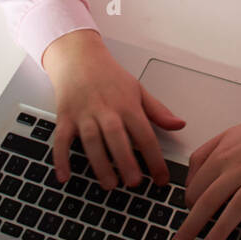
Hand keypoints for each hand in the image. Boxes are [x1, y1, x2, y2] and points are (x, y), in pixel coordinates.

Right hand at [42, 28, 186, 187]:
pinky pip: (61, 140)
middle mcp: (106, 109)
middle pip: (117, 138)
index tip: (162, 178)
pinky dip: (61, 158)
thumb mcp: (137, 89)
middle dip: (126, 162)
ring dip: (100, 164)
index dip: (155, 159)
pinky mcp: (65, 117)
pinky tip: (65, 176)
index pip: (145, 135)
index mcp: (127, 104)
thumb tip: (179, 124)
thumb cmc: (108, 74)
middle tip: (134, 183)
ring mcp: (84, 114)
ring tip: (109, 184)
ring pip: (91, 141)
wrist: (78, 56)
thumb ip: (158, 110)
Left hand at [168, 91, 240, 239]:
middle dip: (190, 226)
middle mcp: (238, 169)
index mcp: (222, 156)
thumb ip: (203, 156)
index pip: (196, 186)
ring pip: (235, 210)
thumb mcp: (225, 136)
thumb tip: (188, 182)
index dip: (188, 204)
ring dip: (218, 233)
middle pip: (208, 200)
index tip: (187, 214)